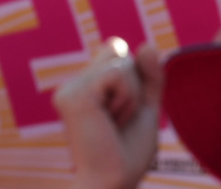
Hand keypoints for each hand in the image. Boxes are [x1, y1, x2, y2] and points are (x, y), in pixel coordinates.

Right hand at [55, 40, 162, 188]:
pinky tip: (110, 122)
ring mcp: (70, 89)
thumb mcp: (145, 106)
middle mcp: (72, 85)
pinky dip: (126, 97)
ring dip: (131, 94)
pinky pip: (117, 72)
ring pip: (121, 59)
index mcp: (84, 88)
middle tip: (118, 121)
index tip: (123, 114)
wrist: (113, 183)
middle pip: (119, 50)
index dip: (134, 77)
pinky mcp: (73, 95)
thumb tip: (148, 44)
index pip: (117, 50)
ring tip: (113, 123)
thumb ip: (150, 75)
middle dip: (133, 84)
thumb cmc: (127, 153)